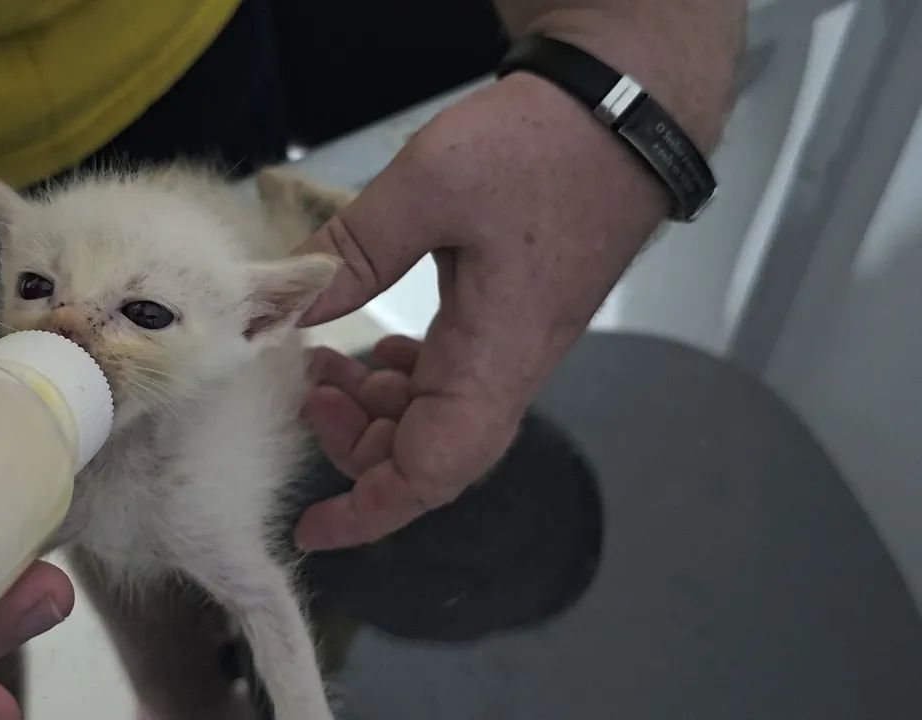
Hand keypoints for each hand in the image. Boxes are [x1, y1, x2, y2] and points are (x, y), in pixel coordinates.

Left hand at [293, 75, 670, 550]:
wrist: (626, 123)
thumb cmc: (545, 148)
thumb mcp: (431, 185)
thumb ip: (355, 249)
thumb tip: (295, 303)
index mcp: (491, 360)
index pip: (428, 474)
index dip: (366, 512)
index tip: (311, 526)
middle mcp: (506, 372)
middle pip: (427, 457)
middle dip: (357, 445)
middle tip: (309, 389)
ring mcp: (511, 351)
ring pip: (436, 421)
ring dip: (376, 409)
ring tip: (326, 361)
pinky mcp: (510, 324)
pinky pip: (452, 383)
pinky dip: (404, 381)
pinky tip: (379, 347)